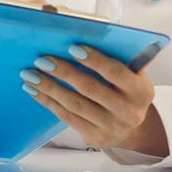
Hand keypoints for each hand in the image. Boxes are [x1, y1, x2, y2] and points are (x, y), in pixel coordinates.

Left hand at [5, 0, 167, 156]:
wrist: (132, 128)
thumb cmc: (128, 91)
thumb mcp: (134, 75)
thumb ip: (119, 58)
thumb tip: (85, 35)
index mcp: (140, 90)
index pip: (115, 72)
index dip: (94, 60)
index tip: (72, 47)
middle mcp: (128, 111)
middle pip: (90, 89)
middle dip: (63, 73)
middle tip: (42, 59)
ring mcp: (111, 127)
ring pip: (74, 104)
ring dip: (49, 88)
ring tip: (31, 74)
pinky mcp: (94, 137)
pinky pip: (67, 117)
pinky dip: (49, 102)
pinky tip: (35, 91)